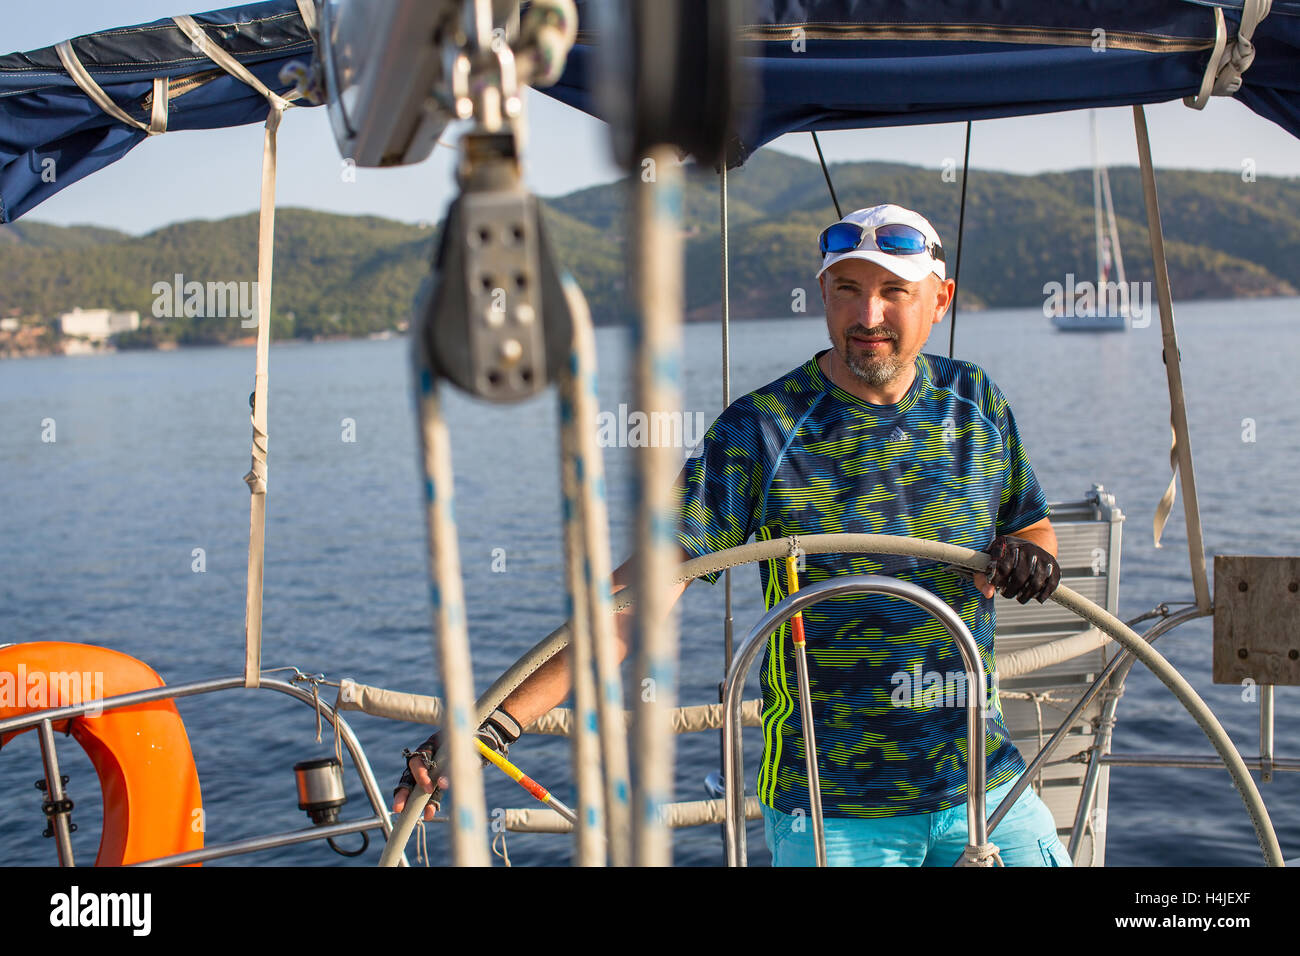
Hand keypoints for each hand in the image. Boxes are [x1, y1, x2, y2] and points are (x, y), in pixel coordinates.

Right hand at [391, 707, 523, 821]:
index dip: (421, 774)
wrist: (479, 744)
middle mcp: (426, 759)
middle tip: (402, 807)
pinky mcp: (434, 783)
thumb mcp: (467, 751)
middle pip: (410, 775)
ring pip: (414, 787)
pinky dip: (428, 804)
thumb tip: (446, 783)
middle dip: (405, 792)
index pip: (419, 760)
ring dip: (411, 802)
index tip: (429, 787)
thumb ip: (459, 763)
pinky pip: (428, 795)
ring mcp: (428, 771)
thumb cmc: (471, 745)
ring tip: (407, 814)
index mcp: (431, 746)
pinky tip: (429, 814)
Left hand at [981, 534, 1059, 603]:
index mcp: (1008, 544)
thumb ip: (982, 577)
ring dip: (1026, 595)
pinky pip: (1051, 584)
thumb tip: (988, 594)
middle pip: (1019, 576)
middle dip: (1011, 590)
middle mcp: (1027, 548)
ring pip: (1035, 583)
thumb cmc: (1005, 556)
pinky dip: (1043, 595)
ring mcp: (1042, 556)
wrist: (1029, 546)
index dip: (997, 580)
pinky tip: (1036, 598)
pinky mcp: (1054, 565)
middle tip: (1006, 593)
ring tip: (1019, 597)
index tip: (994, 586)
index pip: (1003, 565)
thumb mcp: (989, 560)